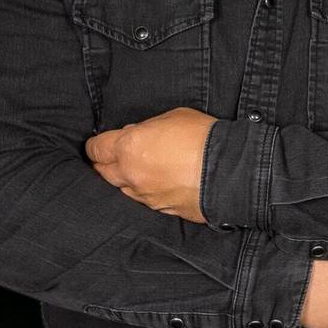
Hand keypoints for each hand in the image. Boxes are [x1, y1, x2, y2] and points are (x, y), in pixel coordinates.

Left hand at [87, 107, 217, 222]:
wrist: (231, 169)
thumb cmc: (204, 136)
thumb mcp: (174, 117)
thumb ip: (147, 128)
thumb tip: (137, 135)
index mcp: (129, 147)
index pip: (95, 148)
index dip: (97, 145)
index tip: (102, 143)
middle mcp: (130, 174)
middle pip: (102, 172)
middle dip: (107, 163)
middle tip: (120, 156)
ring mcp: (145, 196)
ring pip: (123, 189)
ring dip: (128, 179)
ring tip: (145, 170)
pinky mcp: (161, 210)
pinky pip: (146, 201)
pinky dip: (149, 192)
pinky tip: (163, 183)